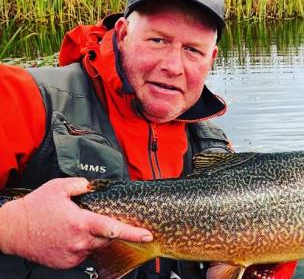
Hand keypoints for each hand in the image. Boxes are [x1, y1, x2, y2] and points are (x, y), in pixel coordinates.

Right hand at [0, 177, 152, 267]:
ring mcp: (73, 254)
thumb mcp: (59, 187)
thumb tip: (92, 185)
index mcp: (81, 222)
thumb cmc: (35, 208)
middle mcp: (79, 241)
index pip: (114, 229)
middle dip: (110, 230)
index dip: (133, 233)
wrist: (13, 230)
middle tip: (97, 219)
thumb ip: (81, 184)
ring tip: (77, 226)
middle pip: (108, 238)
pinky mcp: (67, 263)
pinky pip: (84, 254)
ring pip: (96, 246)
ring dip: (95, 237)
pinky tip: (71, 236)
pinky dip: (84, 245)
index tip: (147, 235)